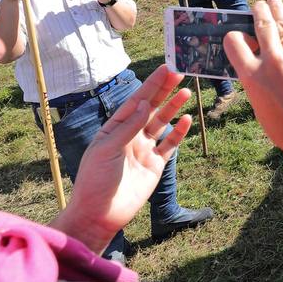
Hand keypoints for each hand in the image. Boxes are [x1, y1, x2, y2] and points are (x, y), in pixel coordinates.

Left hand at [63, 66, 193, 245]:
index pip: (136, 101)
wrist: (100, 214)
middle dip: (165, 90)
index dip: (151, 84)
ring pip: (162, 123)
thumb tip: (145, 104)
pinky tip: (187, 119)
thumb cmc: (95, 180)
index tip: (165, 67)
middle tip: (179, 72)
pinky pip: (170, 145)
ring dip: (174, 107)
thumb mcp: (107, 149)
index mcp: (115, 128)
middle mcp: (130, 136)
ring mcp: (144, 150)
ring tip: (186, 91)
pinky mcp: (155, 165)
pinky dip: (179, 132)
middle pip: (151, 108)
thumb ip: (128, 127)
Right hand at [222, 0, 282, 173]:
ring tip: (274, 2)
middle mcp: (273, 62)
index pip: (234, 41)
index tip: (237, 35)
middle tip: (259, 5)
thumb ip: (256, 77)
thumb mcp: (258, 102)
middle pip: (263, 24)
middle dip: (259, 11)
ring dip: (278, 12)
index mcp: (252, 76)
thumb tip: (259, 57)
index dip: (234, 36)